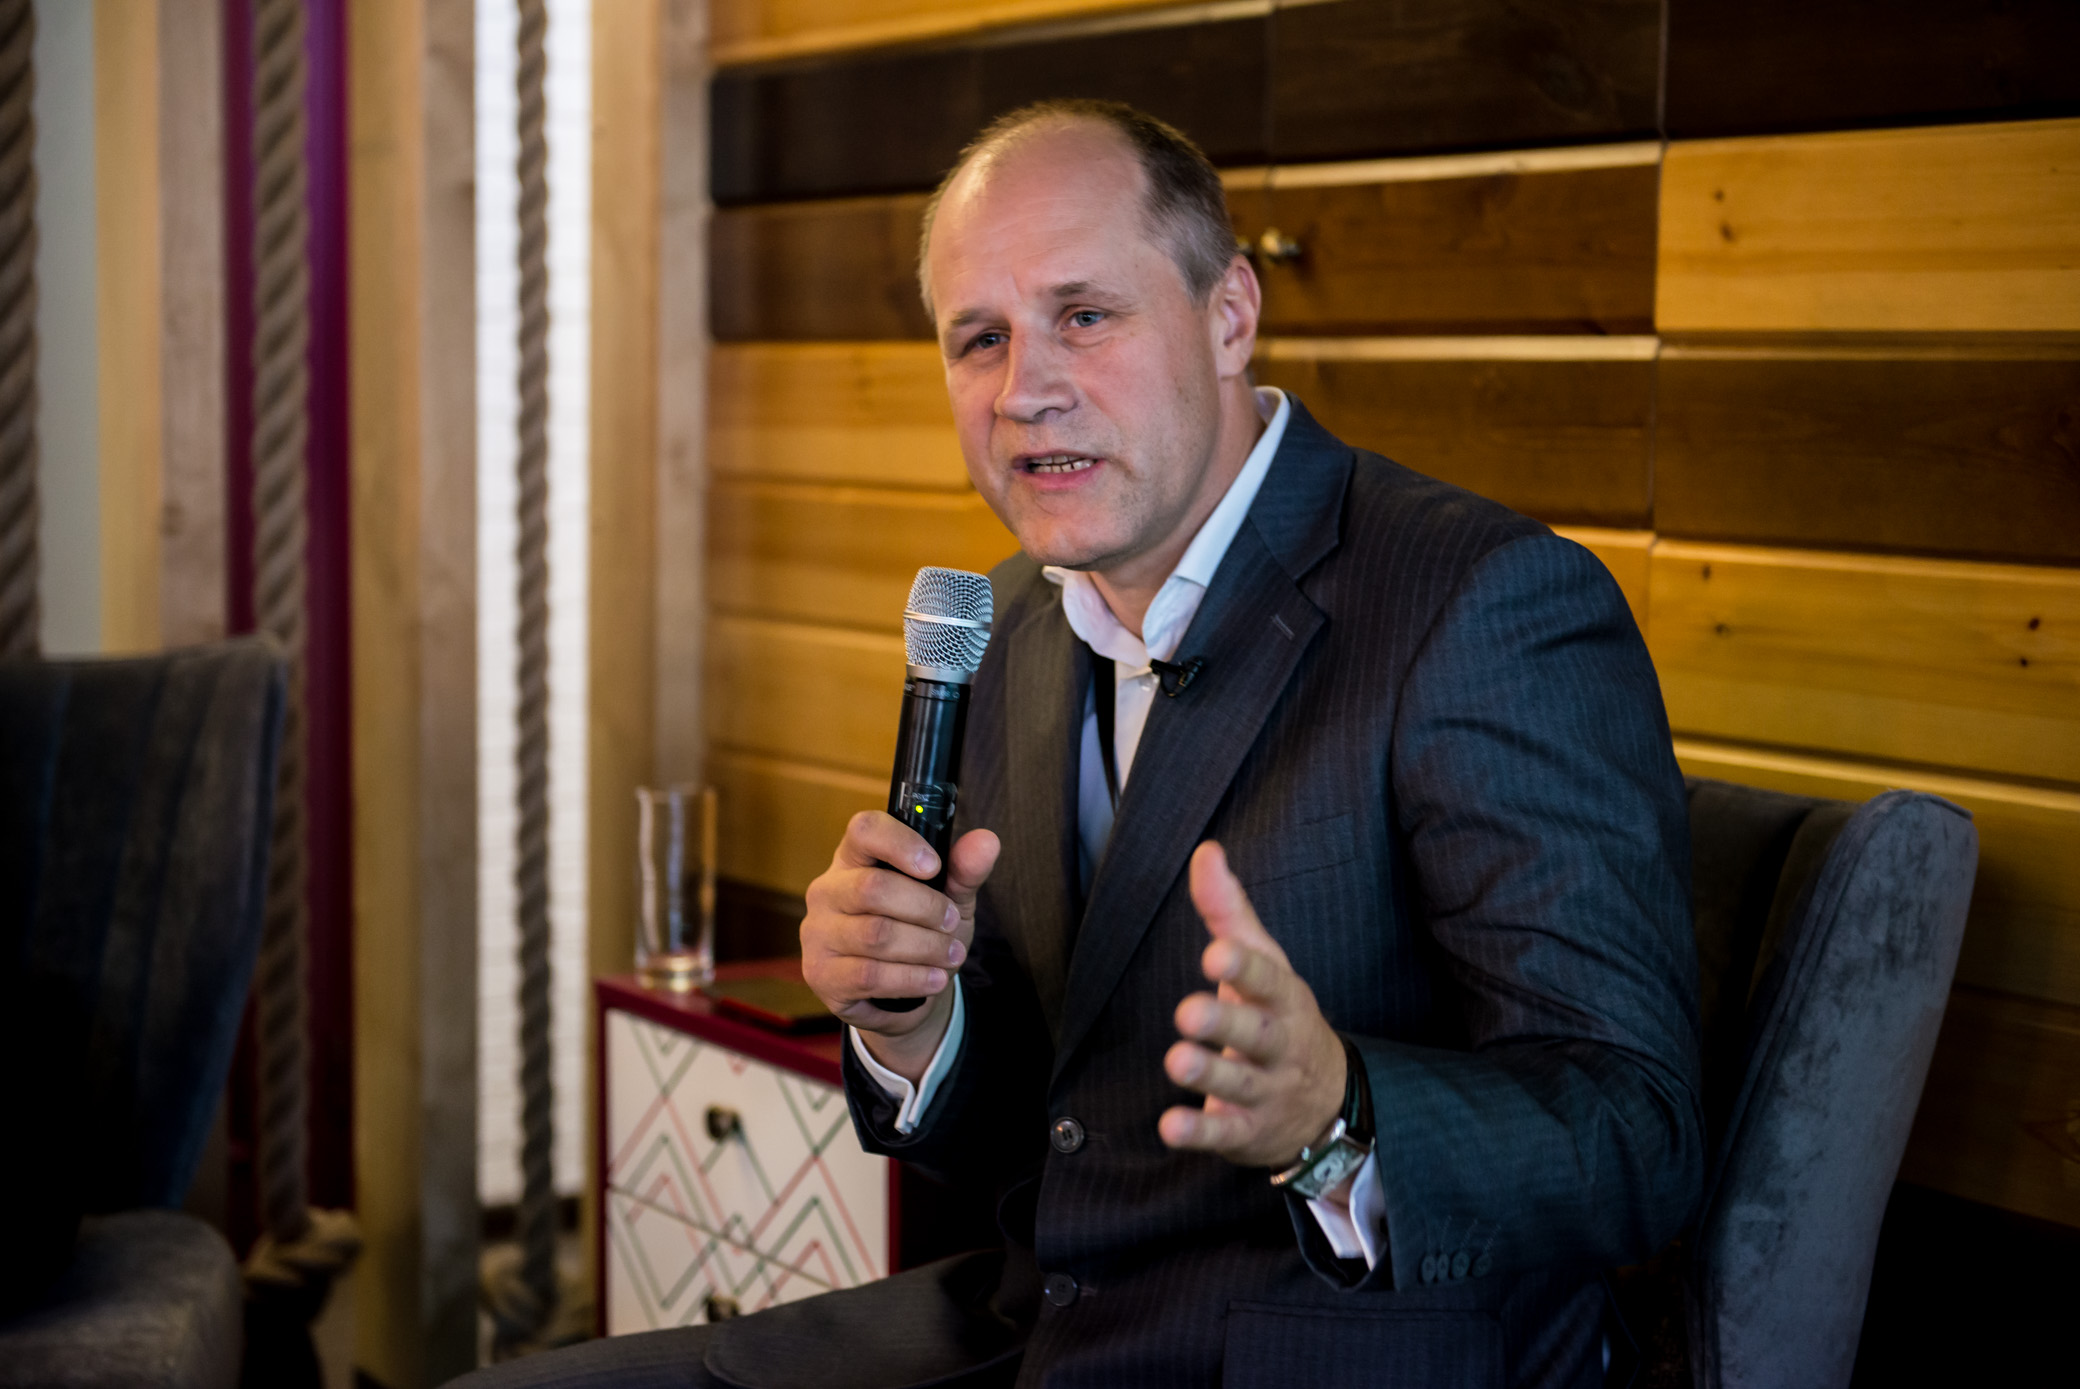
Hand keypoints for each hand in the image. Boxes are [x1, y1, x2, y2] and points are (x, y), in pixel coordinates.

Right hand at [800, 812, 999, 1079]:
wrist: (902, 995)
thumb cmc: (920, 931)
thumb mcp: (948, 898)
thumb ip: (964, 870)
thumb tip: (987, 841)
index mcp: (855, 858)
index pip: (864, 830)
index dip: (900, 843)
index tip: (934, 866)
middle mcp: (828, 890)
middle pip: (872, 887)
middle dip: (925, 908)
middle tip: (952, 923)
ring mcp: (818, 933)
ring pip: (874, 934)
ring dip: (925, 947)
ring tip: (952, 955)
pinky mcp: (821, 974)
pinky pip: (869, 975)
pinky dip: (911, 978)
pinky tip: (934, 978)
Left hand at [1159, 841, 1347, 1169]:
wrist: (1327, 1101)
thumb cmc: (1279, 1015)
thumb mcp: (1264, 963)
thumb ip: (1229, 913)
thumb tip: (1205, 852)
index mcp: (1285, 1000)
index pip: (1268, 980)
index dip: (1244, 968)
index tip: (1215, 953)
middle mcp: (1281, 1047)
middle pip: (1258, 1035)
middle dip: (1225, 1024)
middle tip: (1187, 1012)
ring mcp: (1268, 1093)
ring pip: (1240, 1086)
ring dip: (1208, 1075)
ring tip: (1176, 1061)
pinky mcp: (1248, 1132)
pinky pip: (1224, 1135)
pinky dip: (1198, 1134)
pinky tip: (1169, 1127)